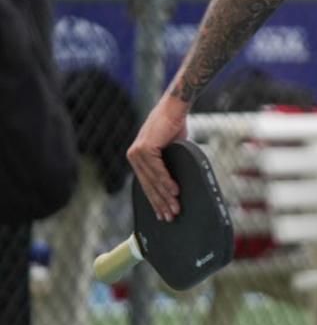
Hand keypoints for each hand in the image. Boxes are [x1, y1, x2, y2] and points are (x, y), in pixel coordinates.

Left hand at [127, 92, 188, 220]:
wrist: (175, 108)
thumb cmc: (174, 125)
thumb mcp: (170, 149)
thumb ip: (166, 163)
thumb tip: (173, 181)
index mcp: (137, 158)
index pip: (146, 183)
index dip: (155, 200)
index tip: (163, 213)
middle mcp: (134, 156)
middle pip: (148, 185)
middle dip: (160, 203)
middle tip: (170, 216)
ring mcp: (137, 153)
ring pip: (153, 180)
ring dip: (165, 196)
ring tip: (175, 208)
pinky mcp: (145, 149)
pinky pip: (158, 171)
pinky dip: (167, 182)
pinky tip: (175, 191)